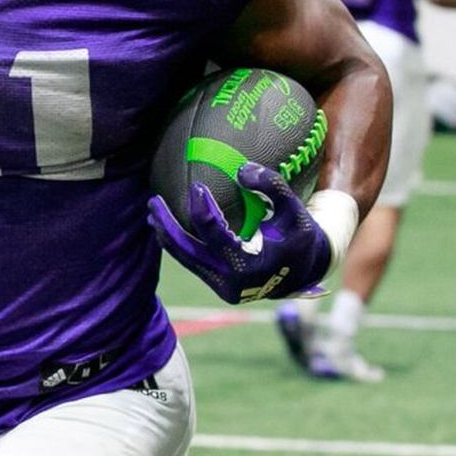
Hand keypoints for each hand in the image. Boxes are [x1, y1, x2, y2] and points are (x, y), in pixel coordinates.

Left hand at [147, 163, 332, 303]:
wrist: (302, 274)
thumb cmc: (299, 239)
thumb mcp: (296, 212)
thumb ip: (274, 187)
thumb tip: (242, 169)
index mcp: (250, 265)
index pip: (216, 235)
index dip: (203, 209)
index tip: (196, 187)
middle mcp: (231, 281)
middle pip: (188, 251)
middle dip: (168, 225)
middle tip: (153, 200)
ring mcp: (221, 286)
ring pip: (185, 259)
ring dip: (167, 234)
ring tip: (153, 212)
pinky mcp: (217, 284)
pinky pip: (192, 262)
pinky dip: (178, 244)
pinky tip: (167, 226)